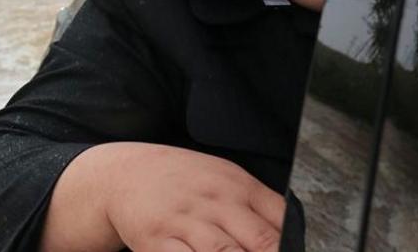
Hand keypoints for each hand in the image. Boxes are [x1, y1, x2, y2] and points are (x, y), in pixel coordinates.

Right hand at [103, 143, 284, 251]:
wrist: (124, 173)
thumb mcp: (221, 178)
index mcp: (238, 185)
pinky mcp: (158, 241)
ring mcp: (186, 221)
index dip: (292, 247)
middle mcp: (216, 201)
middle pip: (263, 243)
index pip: (282, 220)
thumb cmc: (179, 180)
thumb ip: (255, 206)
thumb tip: (289, 238)